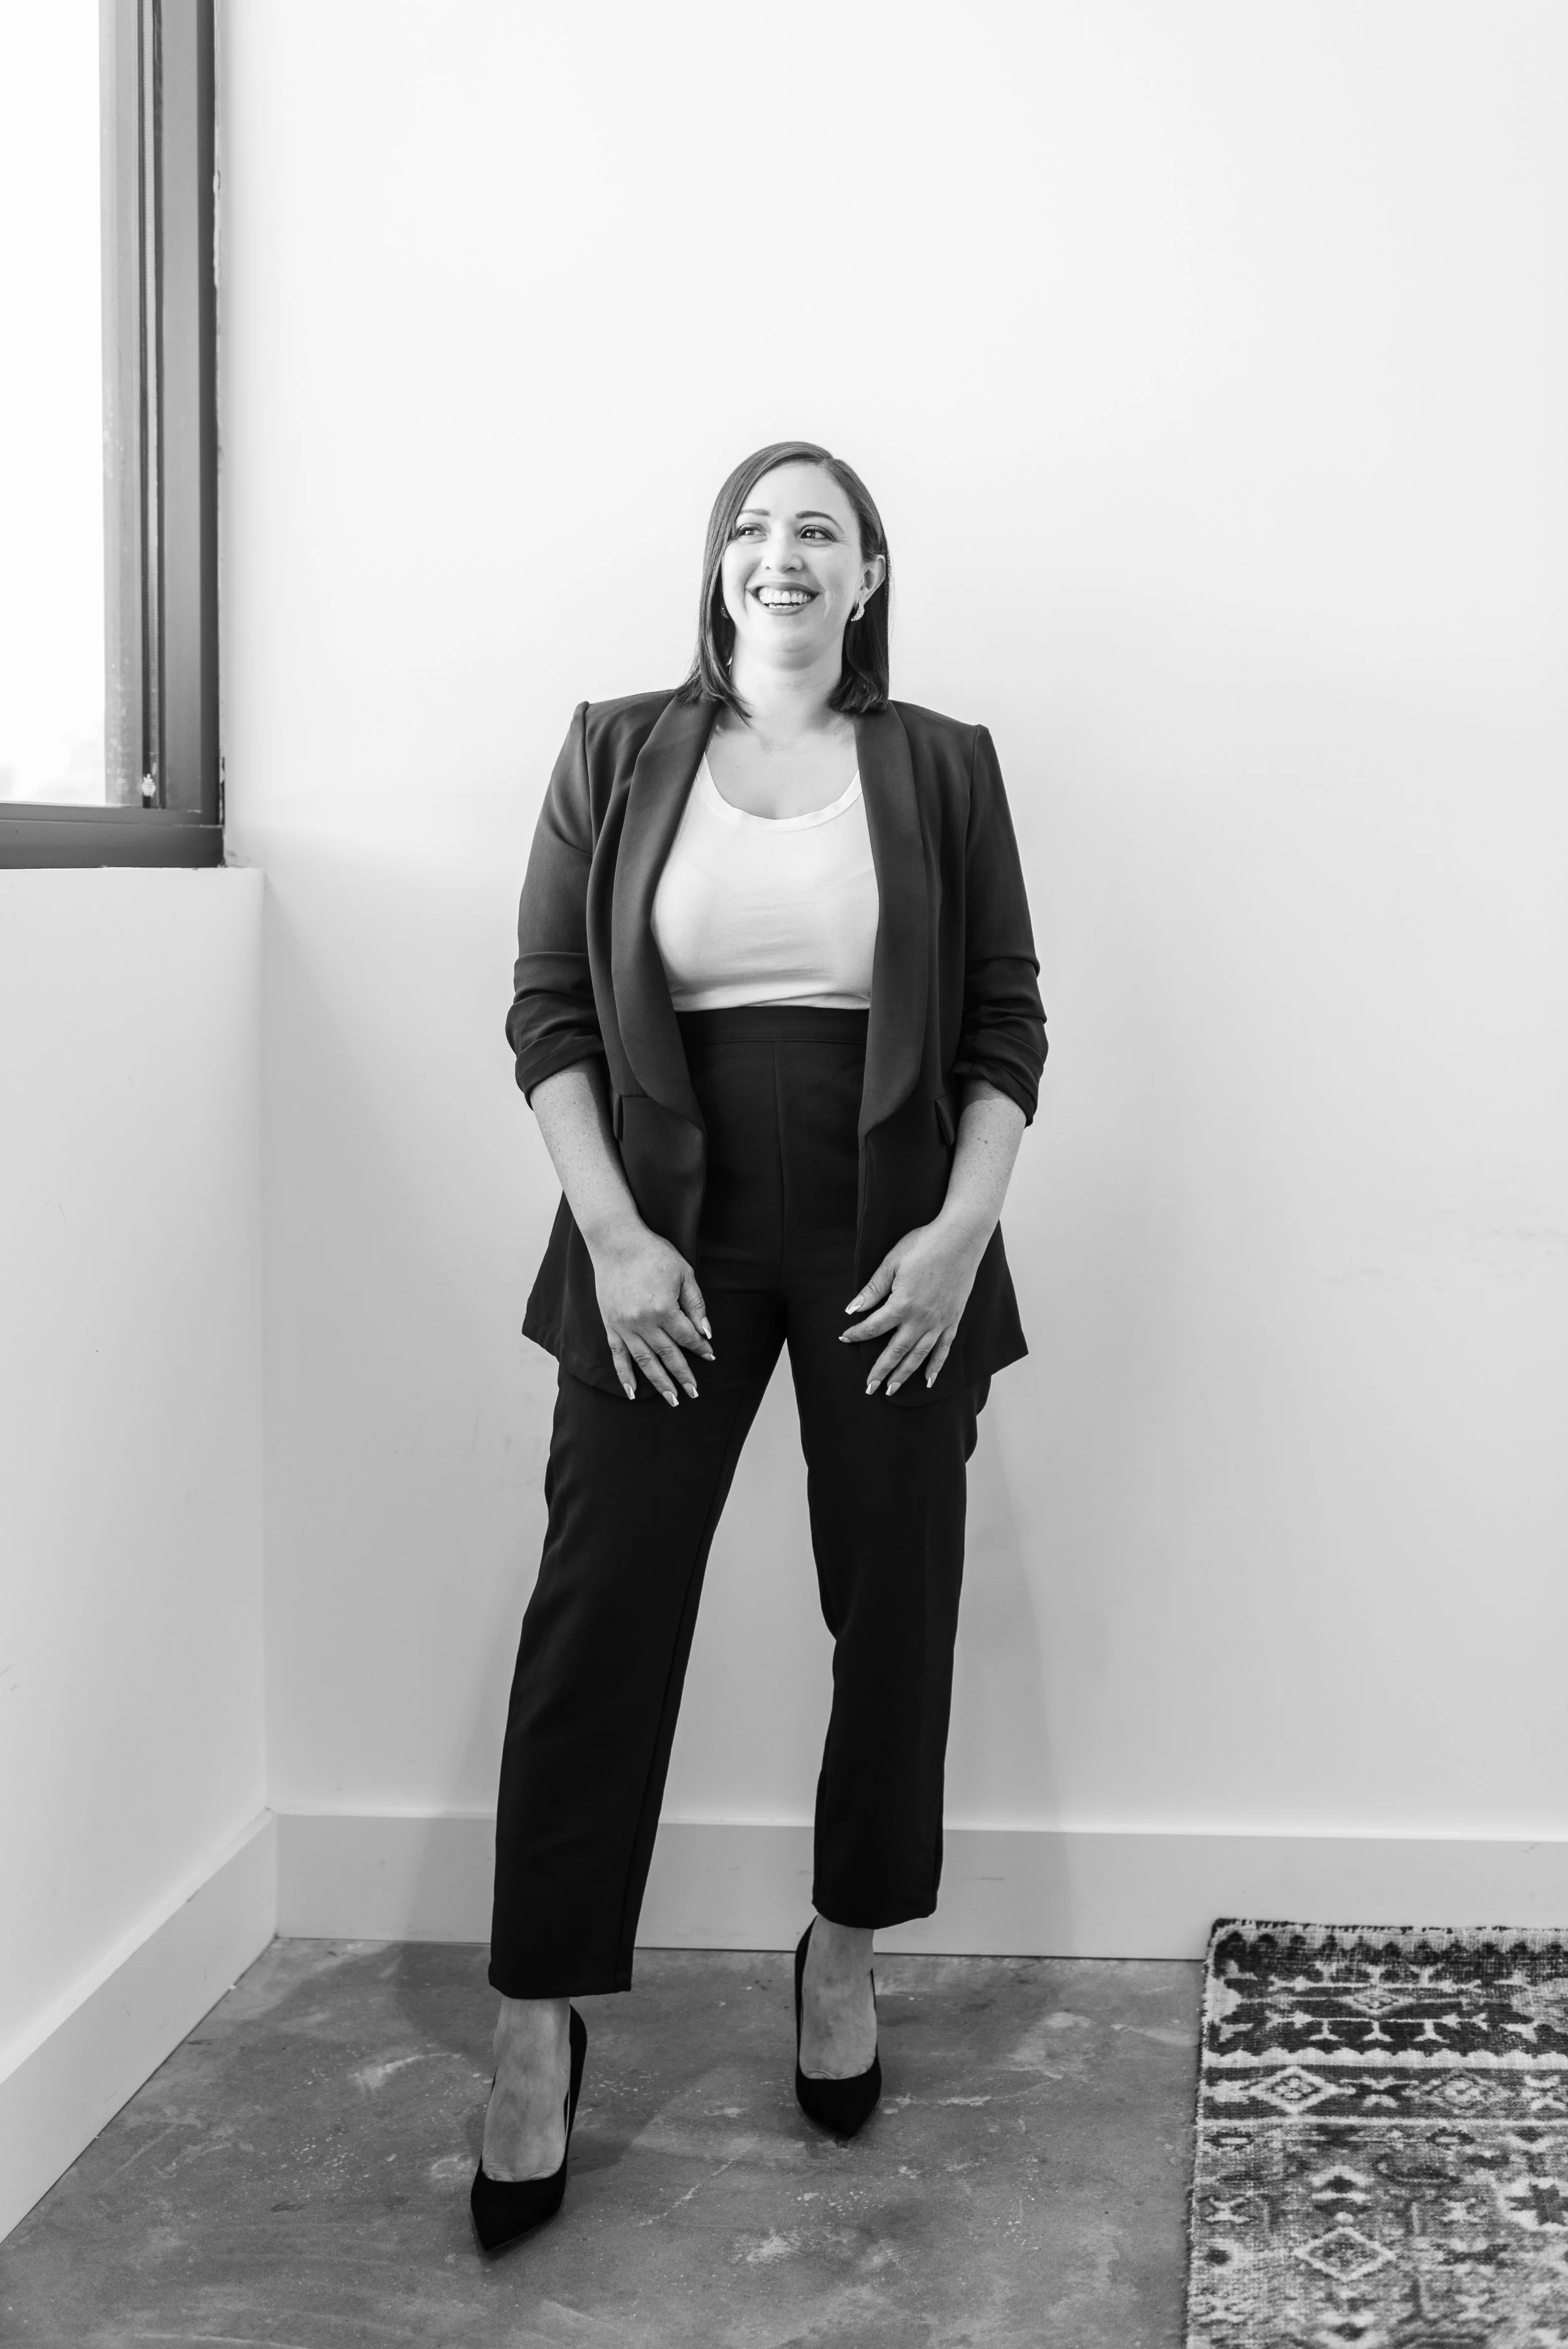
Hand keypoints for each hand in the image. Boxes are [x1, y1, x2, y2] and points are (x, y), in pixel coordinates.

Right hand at [589, 1221, 714, 1404]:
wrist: (616, 1241)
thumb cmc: (653, 1253)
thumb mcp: (684, 1273)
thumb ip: (695, 1304)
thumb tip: (706, 1333)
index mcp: (664, 1309)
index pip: (687, 1337)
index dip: (700, 1347)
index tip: (710, 1356)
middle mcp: (644, 1322)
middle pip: (668, 1355)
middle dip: (683, 1375)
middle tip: (694, 1393)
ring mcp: (624, 1325)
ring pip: (644, 1361)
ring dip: (659, 1382)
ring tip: (672, 1399)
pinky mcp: (610, 1324)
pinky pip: (618, 1355)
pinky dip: (624, 1375)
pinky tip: (632, 1392)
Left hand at [840, 1217, 986, 1395]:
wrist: (961, 1238)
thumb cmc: (924, 1244)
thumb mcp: (892, 1263)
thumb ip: (873, 1289)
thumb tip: (852, 1309)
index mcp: (902, 1304)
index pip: (873, 1327)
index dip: (856, 1334)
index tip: (844, 1338)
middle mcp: (921, 1319)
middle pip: (896, 1351)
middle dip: (880, 1370)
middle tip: (869, 1388)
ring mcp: (939, 1322)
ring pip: (918, 1356)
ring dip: (903, 1374)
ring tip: (891, 1390)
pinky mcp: (953, 1320)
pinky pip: (943, 1350)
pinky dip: (935, 1367)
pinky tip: (927, 1381)